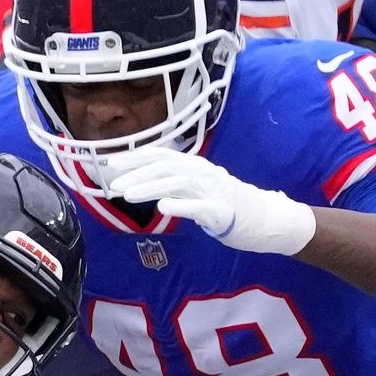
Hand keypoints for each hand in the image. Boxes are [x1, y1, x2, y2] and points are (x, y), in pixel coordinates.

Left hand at [104, 147, 315, 255]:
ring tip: (128, 195)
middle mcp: (202, 173)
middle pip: (166, 167)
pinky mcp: (221, 211)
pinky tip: (162, 208)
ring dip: (151, 187)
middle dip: (137, 174)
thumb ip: (172, 183)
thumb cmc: (224, 205)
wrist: (263, 219)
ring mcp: (212, 190)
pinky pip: (197, 207)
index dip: (136, 158)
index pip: (161, 156)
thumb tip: (142, 180)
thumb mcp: (195, 189)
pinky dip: (179, 205)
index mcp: (194, 167)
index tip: (111, 163)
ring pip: (178, 183)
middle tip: (113, 184)